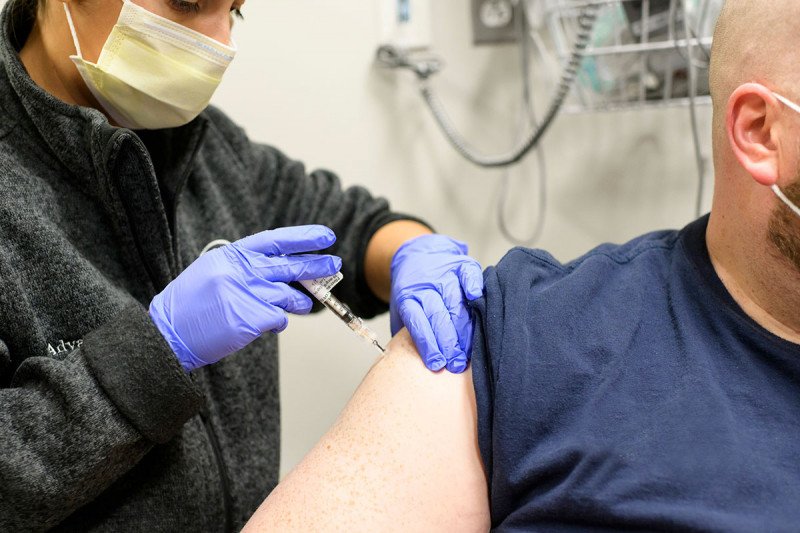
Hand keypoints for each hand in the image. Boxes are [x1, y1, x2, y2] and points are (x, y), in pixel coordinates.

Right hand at [150, 225, 340, 371]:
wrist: (168, 334)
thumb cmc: (191, 306)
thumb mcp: (213, 273)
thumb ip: (246, 267)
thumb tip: (285, 268)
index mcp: (231, 256)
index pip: (275, 240)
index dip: (303, 237)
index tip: (326, 236)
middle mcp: (240, 272)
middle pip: (289, 266)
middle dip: (317, 266)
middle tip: (335, 265)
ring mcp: (245, 295)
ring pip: (289, 296)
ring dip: (299, 302)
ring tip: (300, 305)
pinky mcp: (249, 319)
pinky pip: (278, 319)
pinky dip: (276, 322)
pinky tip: (260, 324)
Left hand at [390, 234, 482, 372]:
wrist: (415, 256)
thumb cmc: (412, 293)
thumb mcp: (400, 311)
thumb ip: (405, 333)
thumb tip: (410, 364)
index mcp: (407, 297)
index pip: (417, 322)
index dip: (428, 344)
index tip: (436, 364)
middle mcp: (426, 285)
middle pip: (438, 315)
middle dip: (448, 342)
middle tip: (456, 363)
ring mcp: (444, 274)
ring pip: (456, 301)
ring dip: (464, 329)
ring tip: (468, 351)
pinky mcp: (460, 264)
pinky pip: (468, 274)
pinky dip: (473, 284)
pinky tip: (476, 298)